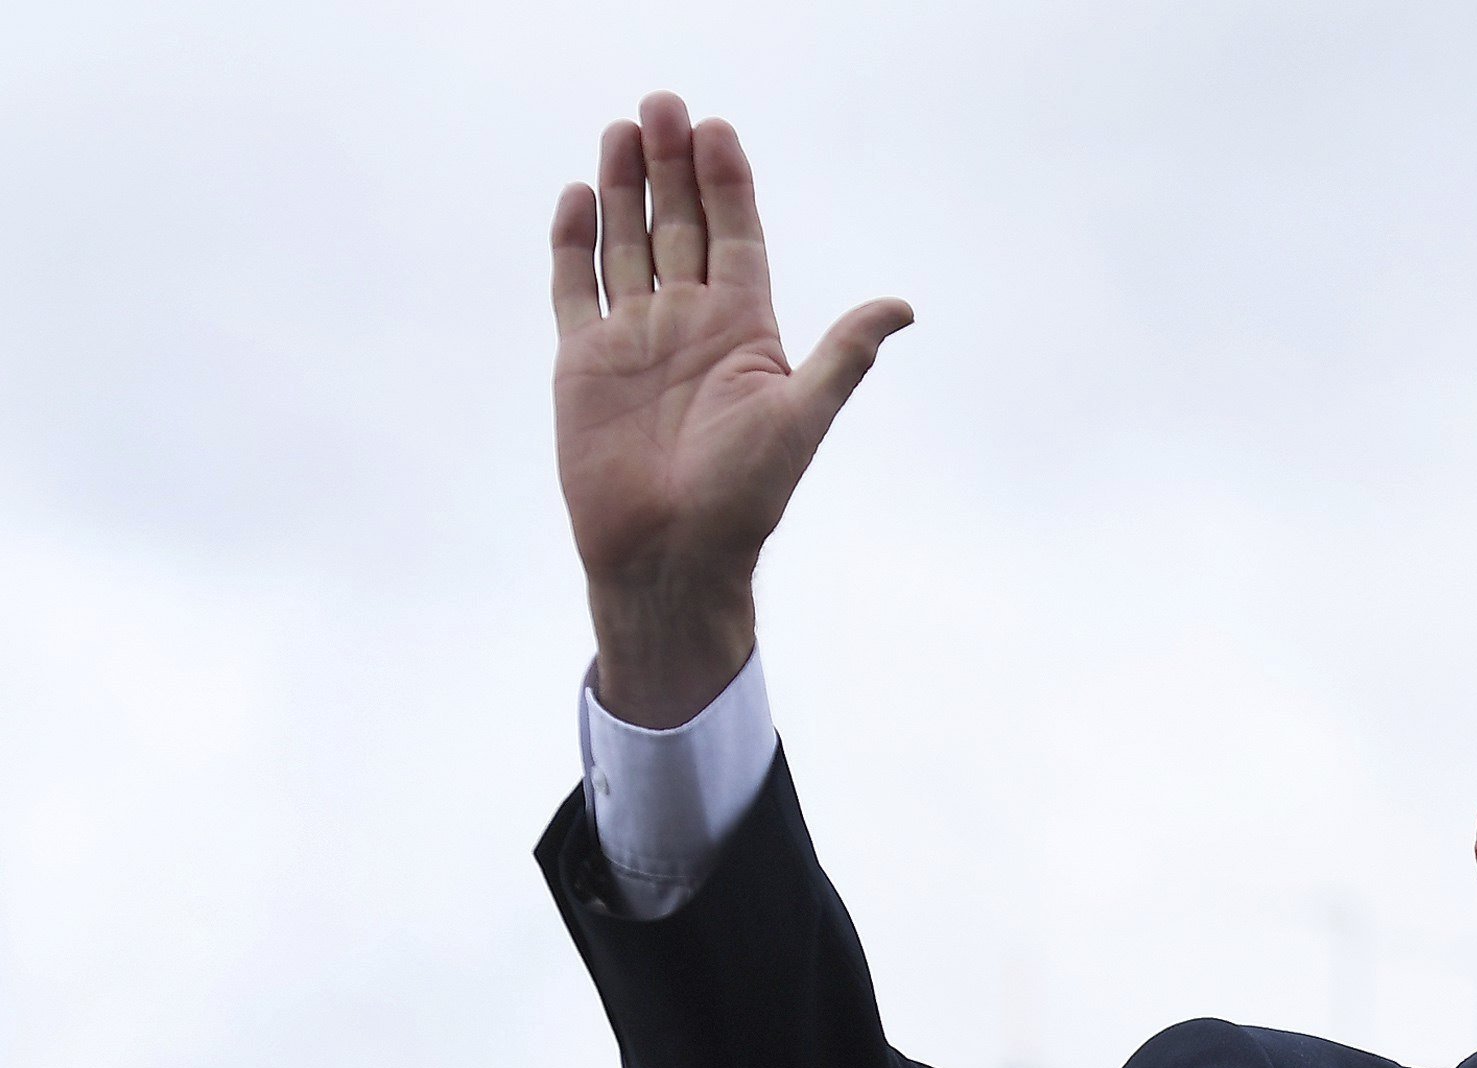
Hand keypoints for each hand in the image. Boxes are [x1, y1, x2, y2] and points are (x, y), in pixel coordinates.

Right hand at [549, 94, 911, 724]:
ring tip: (624, 129)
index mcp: (743, 331)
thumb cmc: (743, 498)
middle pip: (679, 225)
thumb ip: (843, 355)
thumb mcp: (802, 416)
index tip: (719, 130)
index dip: (727, 185)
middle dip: (672, 166)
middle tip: (664, 104)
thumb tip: (902, 306)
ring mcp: (634, 338)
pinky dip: (575, 242)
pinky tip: (581, 194)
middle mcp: (689, 324)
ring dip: (626, 187)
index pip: (736, 237)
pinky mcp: (583, 358)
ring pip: (627, 243)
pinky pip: (575, 286)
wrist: (671, 554)